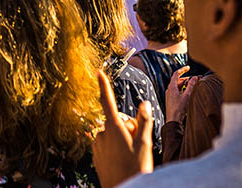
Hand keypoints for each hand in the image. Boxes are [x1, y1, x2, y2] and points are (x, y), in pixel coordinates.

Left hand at [92, 70, 153, 187]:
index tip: (98, 72)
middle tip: (138, 144)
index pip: (108, 100)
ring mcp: (98, 144)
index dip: (103, 85)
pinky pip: (107, 144)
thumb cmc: (135, 169)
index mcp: (113, 127)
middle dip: (129, 128)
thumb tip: (144, 103)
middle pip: (118, 120)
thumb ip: (145, 121)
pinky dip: (115, 148)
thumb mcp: (145, 144)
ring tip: (131, 155)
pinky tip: (123, 160)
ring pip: (113, 134)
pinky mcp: (96, 154)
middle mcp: (102, 133)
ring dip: (122, 139)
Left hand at [165, 66, 198, 123]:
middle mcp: (169, 89)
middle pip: (177, 80)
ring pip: (177, 86)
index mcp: (172, 87)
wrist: (173, 120)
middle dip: (186, 78)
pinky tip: (188, 93)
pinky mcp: (171, 99)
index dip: (182, 69)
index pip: (176, 74)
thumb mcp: (187, 96)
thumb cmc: (179, 109)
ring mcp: (169, 94)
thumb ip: (191, 86)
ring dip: (185, 84)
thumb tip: (194, 77)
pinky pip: (176, 91)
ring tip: (193, 85)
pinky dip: (182, 89)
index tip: (188, 67)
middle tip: (195, 79)